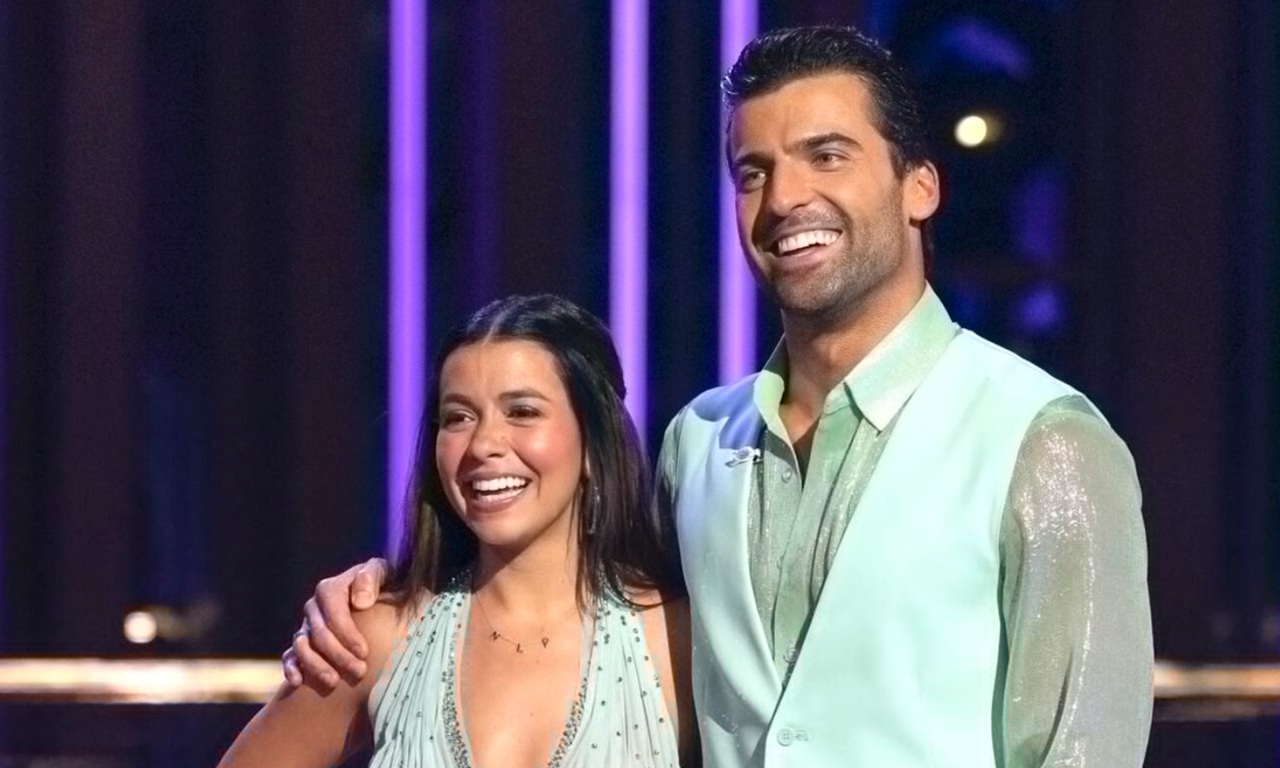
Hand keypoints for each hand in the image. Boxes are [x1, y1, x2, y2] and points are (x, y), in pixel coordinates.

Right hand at [281, 557, 388, 690]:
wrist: (375, 599)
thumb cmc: (381, 585)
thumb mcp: (382, 573)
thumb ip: (371, 578)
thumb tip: (360, 602)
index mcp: (330, 589)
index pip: (334, 613)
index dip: (347, 634)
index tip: (364, 652)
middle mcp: (314, 607)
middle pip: (320, 634)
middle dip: (338, 655)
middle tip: (360, 672)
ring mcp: (306, 626)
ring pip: (302, 647)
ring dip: (317, 666)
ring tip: (334, 682)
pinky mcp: (302, 643)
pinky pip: (290, 656)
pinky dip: (291, 668)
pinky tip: (298, 682)